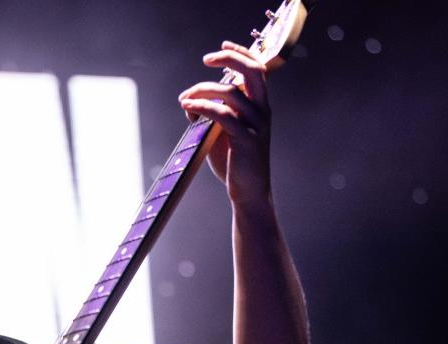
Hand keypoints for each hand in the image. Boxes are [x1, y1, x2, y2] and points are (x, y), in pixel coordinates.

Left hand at [178, 41, 271, 207]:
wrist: (249, 192)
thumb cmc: (235, 163)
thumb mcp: (222, 133)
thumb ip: (213, 114)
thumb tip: (192, 102)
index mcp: (260, 106)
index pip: (257, 70)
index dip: (241, 53)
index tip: (222, 47)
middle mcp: (262, 111)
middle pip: (252, 71)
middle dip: (229, 59)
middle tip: (206, 59)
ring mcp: (256, 125)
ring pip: (230, 92)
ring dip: (202, 90)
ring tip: (185, 99)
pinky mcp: (246, 139)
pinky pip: (222, 115)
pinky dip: (202, 107)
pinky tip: (189, 108)